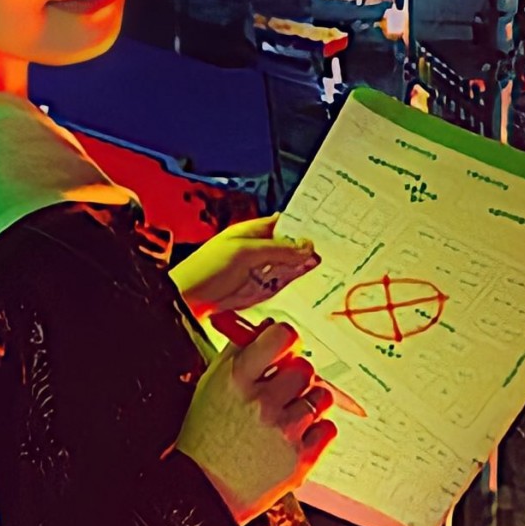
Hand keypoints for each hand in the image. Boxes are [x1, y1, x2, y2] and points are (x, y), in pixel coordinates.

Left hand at [169, 213, 321, 319]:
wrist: (186, 302)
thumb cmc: (205, 269)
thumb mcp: (244, 253)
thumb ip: (277, 249)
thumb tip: (307, 246)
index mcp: (251, 232)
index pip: (284, 223)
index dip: (304, 225)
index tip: (328, 227)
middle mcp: (258, 249)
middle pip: (290, 245)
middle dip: (308, 247)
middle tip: (337, 248)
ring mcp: (260, 270)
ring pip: (290, 265)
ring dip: (305, 265)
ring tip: (329, 263)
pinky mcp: (259, 290)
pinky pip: (282, 283)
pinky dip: (295, 281)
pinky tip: (310, 278)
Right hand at [173, 320, 337, 525]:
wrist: (204, 490)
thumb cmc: (205, 436)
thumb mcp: (211, 385)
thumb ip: (239, 351)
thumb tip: (268, 326)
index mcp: (237, 378)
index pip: (282, 337)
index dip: (288, 341)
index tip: (286, 349)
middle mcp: (262, 402)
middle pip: (304, 367)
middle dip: (296, 377)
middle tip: (282, 391)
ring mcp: (284, 431)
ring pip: (321, 396)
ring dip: (310, 402)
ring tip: (290, 415)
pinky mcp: (301, 458)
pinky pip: (329, 428)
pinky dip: (317, 430)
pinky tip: (296, 436)